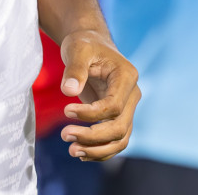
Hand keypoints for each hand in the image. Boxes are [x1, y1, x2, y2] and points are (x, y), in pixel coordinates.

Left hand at [58, 29, 139, 160]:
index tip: (66, 110)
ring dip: (97, 149)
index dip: (90, 114)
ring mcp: (127, 108)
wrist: (91, 45)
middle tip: (65, 135)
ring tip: (72, 150)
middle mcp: (132, 95)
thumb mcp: (77, 49)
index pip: (114, 106)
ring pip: (120, 139)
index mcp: (126, 77)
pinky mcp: (118, 117)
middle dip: (93, 137)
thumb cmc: (84, 45)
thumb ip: (74, 69)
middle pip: (119, 127)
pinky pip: (115, 141)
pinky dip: (100, 151)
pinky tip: (80, 153)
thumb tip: (69, 91)